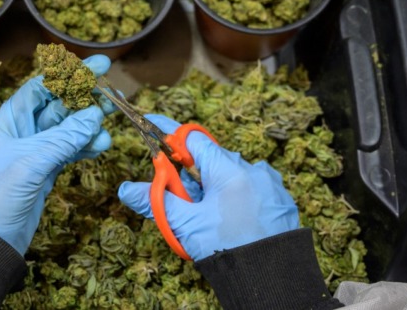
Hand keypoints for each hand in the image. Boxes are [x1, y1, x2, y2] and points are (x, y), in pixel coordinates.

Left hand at [0, 55, 113, 254]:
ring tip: (113, 120)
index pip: (41, 89)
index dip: (69, 75)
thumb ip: (64, 138)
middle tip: (115, 92)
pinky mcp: (46, 170)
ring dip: (90, 125)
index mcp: (7, 122)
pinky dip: (86, 147)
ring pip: (68, 129)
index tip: (98, 66)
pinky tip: (102, 144)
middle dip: (85, 99)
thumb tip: (96, 115)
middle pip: (58, 106)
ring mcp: (35, 152)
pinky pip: (70, 151)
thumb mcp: (30, 164)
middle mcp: (21, 133)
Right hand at [118, 114, 298, 260]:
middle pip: (210, 160)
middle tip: (179, 196)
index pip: (193, 139)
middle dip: (190, 174)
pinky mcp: (279, 199)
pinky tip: (227, 219)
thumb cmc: (228, 250)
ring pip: (230, 175)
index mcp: (228, 170)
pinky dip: (234, 196)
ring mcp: (269, 183)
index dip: (171, 136)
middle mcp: (251, 169)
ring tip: (205, 216)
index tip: (154, 126)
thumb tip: (127, 189)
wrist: (272, 278)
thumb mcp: (187, 225)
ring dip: (212, 188)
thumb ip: (156, 202)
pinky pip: (250, 188)